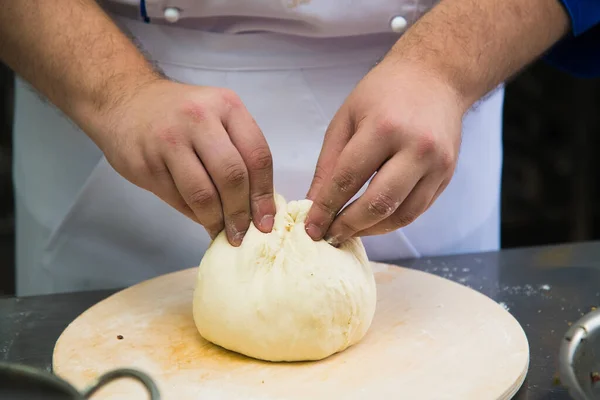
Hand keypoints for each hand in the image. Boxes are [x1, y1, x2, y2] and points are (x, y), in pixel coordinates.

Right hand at [91, 79, 275, 245]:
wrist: (125, 100)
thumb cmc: (181, 114)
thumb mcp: (217, 116)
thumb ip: (239, 151)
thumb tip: (258, 205)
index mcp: (227, 106)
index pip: (257, 156)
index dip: (264, 194)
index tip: (266, 221)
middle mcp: (199, 119)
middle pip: (232, 177)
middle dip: (241, 213)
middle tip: (242, 233)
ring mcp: (169, 140)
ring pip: (203, 194)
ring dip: (216, 221)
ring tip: (223, 232)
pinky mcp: (146, 163)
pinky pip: (177, 199)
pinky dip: (194, 215)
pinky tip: (201, 217)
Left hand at [305, 59, 466, 244]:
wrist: (436, 76)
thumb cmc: (384, 92)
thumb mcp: (347, 118)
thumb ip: (329, 164)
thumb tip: (314, 204)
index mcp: (384, 128)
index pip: (348, 180)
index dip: (326, 208)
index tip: (310, 226)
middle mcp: (416, 148)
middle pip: (378, 204)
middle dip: (348, 226)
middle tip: (328, 235)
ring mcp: (437, 164)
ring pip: (401, 215)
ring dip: (370, 230)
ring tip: (348, 232)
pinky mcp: (447, 175)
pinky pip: (417, 210)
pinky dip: (391, 222)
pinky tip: (372, 221)